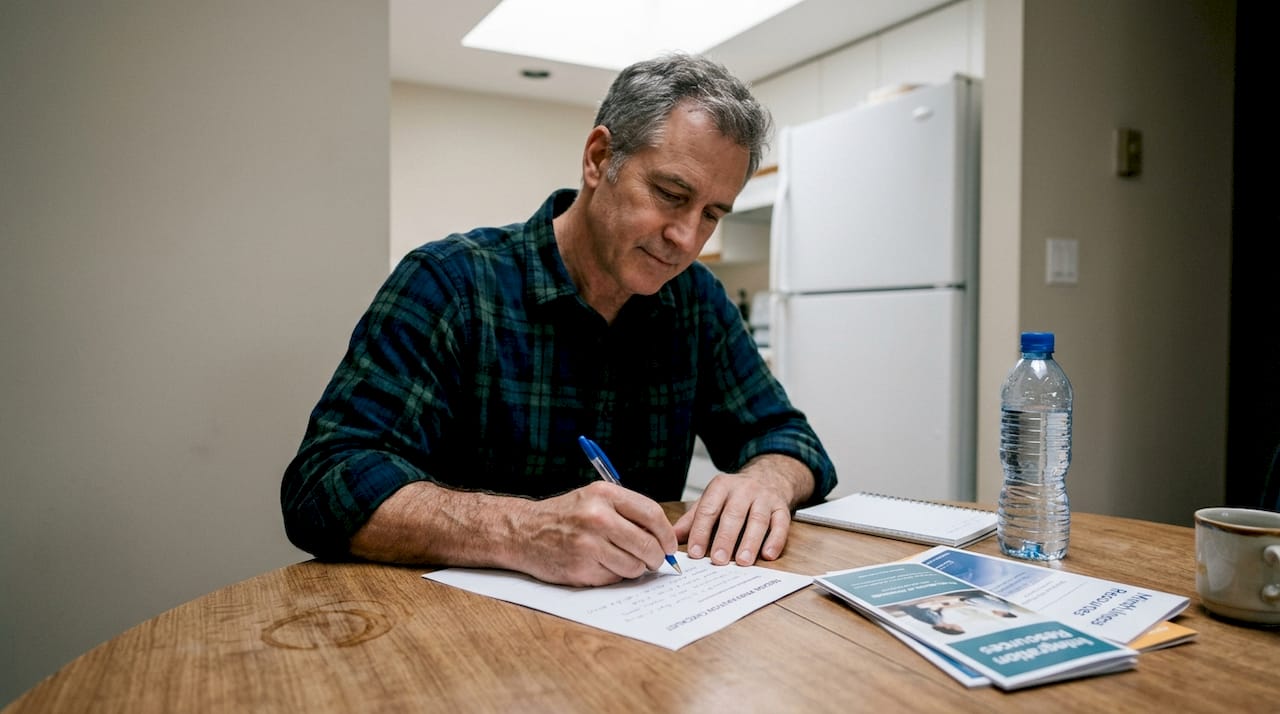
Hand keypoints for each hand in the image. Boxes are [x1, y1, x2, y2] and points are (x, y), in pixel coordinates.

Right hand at [510, 481, 678, 585]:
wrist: (524, 532)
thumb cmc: (564, 516)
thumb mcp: (594, 499)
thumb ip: (627, 512)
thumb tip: (663, 537)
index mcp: (605, 494)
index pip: (652, 514)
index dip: (667, 534)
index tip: (670, 545)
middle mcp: (597, 517)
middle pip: (648, 544)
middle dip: (657, 557)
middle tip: (656, 560)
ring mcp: (588, 544)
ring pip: (634, 566)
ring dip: (636, 569)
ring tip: (625, 561)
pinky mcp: (581, 568)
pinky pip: (614, 578)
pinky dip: (615, 575)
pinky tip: (602, 565)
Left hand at [673, 454, 813, 565]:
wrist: (769, 477)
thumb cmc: (734, 496)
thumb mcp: (711, 500)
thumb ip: (693, 519)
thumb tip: (671, 538)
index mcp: (721, 486)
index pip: (709, 509)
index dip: (701, 531)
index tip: (695, 553)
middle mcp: (744, 489)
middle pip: (734, 514)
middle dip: (725, 538)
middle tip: (718, 560)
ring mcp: (765, 498)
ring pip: (758, 520)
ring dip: (750, 542)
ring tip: (742, 561)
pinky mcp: (782, 508)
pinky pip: (781, 524)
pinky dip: (775, 540)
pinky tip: (768, 555)